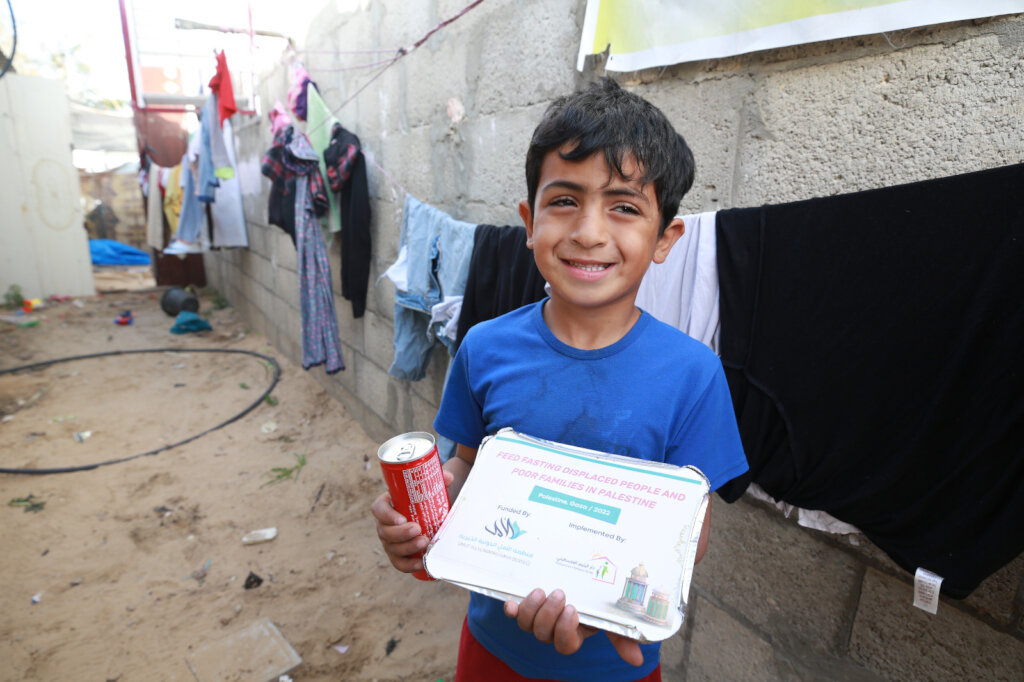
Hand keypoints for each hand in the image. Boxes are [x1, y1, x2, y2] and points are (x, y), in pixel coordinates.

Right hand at [370, 470, 453, 573]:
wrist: (426, 515)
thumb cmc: (422, 500)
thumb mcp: (427, 489)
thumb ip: (435, 481)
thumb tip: (448, 477)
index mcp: (386, 505)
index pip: (378, 509)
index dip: (386, 515)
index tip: (402, 518)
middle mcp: (384, 525)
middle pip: (385, 531)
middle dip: (401, 533)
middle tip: (418, 529)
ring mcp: (389, 542)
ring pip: (392, 548)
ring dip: (407, 548)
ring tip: (424, 542)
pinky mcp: (397, 555)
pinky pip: (399, 563)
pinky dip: (408, 565)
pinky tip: (420, 563)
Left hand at [504, 588, 643, 666]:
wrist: (574, 579)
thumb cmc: (593, 601)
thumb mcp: (608, 616)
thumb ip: (621, 636)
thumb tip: (637, 660)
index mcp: (572, 635)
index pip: (565, 644)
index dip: (565, 630)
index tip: (573, 610)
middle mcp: (551, 631)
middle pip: (543, 633)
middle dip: (549, 614)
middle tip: (559, 593)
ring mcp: (535, 619)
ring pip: (526, 624)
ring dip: (531, 608)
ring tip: (541, 590)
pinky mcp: (523, 605)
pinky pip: (512, 613)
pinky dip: (511, 608)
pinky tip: (511, 602)